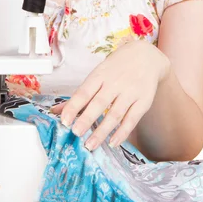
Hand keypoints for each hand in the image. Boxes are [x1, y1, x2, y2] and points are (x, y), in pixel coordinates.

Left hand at [50, 39, 170, 150]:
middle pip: (99, 103)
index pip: (84, 91)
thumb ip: (79, 95)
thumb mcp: (98, 75)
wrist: (146, 56)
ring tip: (90, 144)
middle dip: (87, 119)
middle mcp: (115, 83)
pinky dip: (122, 132)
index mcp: (100, 75)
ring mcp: (131, 92)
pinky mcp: (144, 101)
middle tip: (76, 133)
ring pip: (115, 114)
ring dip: (102, 131)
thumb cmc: (116, 68)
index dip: (73, 106)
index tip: (64, 120)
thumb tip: (55, 112)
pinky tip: (113, 142)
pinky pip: (132, 119)